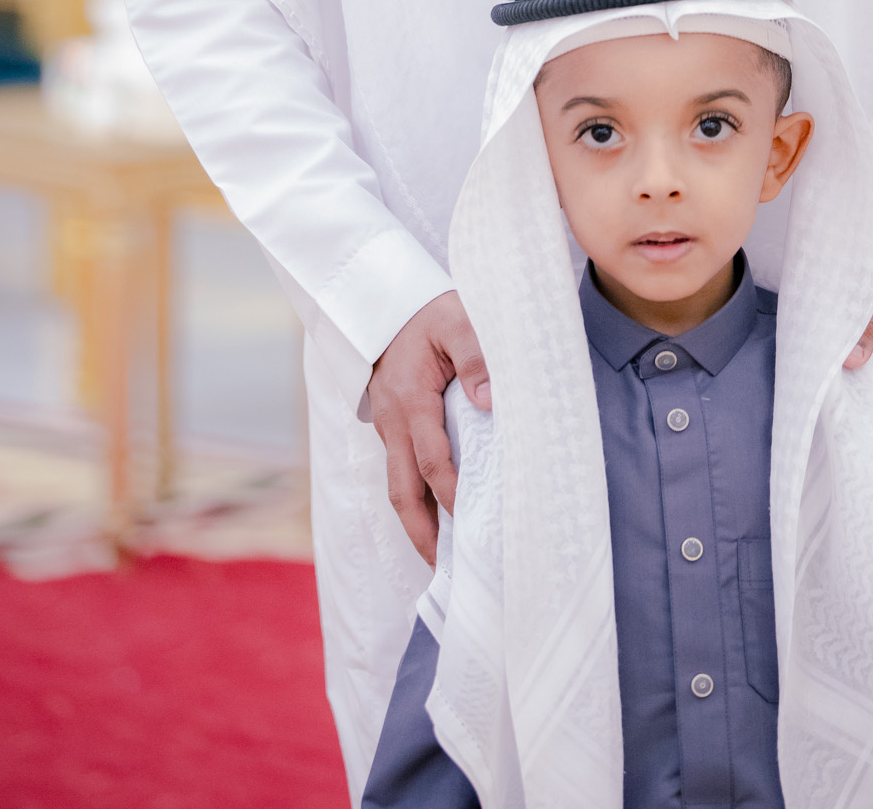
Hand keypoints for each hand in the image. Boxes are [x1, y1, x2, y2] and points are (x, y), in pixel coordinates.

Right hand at [369, 291, 490, 564]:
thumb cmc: (427, 311)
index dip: (452, 495)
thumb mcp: (457, 319)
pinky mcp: (391, 426)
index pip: (432, 461)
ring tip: (441, 557)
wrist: (384, 303)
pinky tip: (437, 512)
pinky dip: (416, 497)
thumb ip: (475, 355)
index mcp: (411, 401)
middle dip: (422, 533)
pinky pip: (400, 470)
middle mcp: (394, 422)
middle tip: (444, 570)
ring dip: (417, 522)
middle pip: (403, 491)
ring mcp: (388, 427)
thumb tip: (488, 400)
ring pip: (398, 486)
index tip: (473, 522)